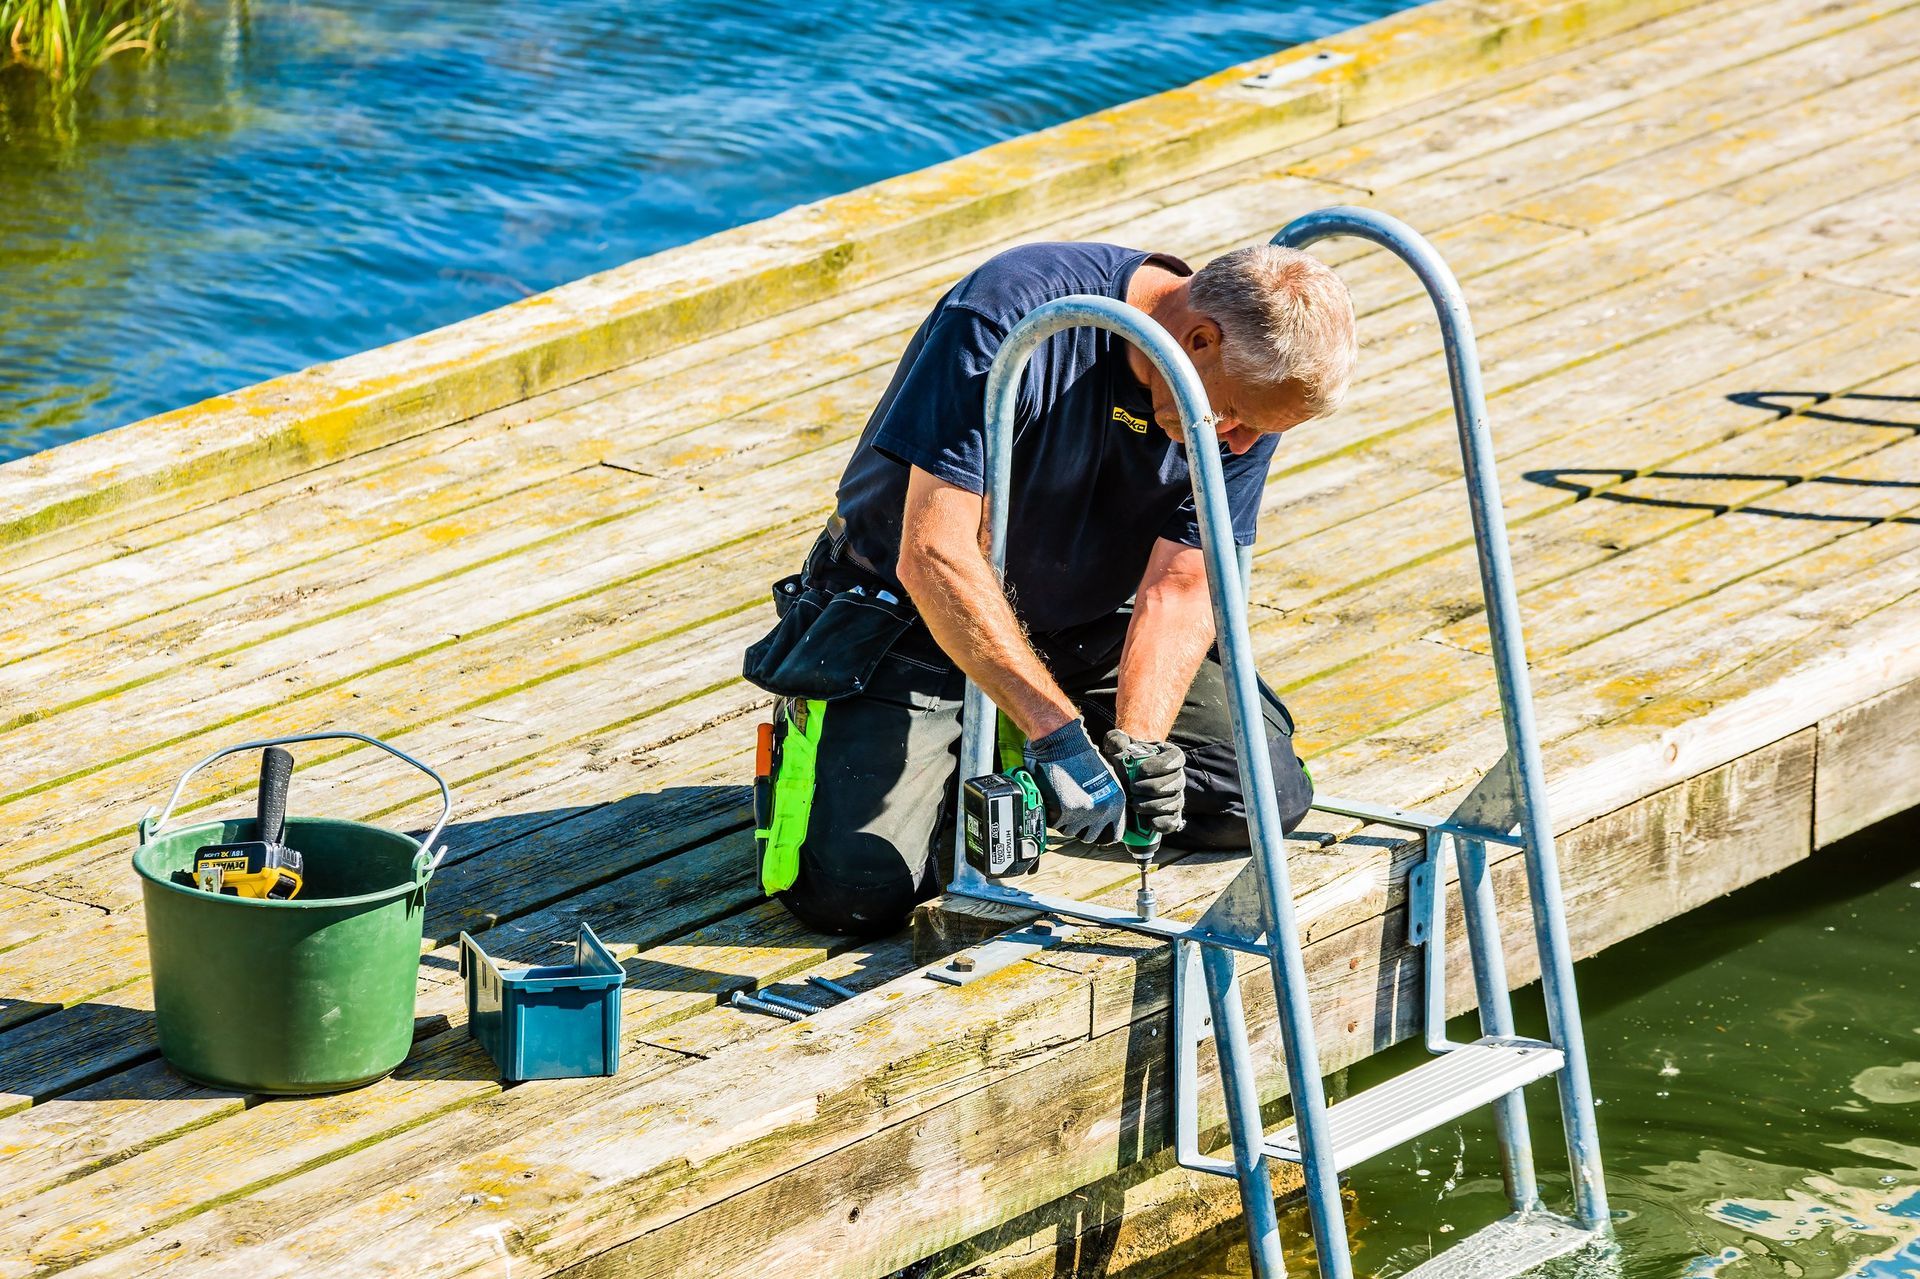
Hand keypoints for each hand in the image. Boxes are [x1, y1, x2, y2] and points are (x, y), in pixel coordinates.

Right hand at [1023, 717, 1126, 844]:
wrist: (1064, 746)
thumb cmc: (1085, 758)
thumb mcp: (1109, 780)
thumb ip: (1111, 802)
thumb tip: (1108, 820)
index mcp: (1116, 805)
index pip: (1114, 835)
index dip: (1103, 833)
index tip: (1096, 830)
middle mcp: (1101, 812)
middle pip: (1090, 837)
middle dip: (1082, 829)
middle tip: (1076, 816)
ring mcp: (1081, 814)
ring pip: (1071, 832)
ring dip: (1066, 822)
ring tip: (1064, 804)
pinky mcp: (1061, 813)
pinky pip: (1056, 824)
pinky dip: (1053, 816)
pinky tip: (1055, 801)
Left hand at [1101, 729, 1186, 836]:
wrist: (1123, 779)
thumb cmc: (1124, 758)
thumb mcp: (1117, 745)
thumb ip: (1116, 740)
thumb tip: (1119, 744)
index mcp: (1169, 756)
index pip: (1175, 758)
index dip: (1162, 765)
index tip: (1142, 770)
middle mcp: (1177, 777)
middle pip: (1175, 782)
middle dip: (1154, 787)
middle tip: (1133, 788)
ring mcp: (1176, 797)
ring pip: (1174, 803)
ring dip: (1154, 805)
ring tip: (1135, 804)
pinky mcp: (1171, 816)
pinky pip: (1173, 822)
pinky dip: (1163, 823)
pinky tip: (1149, 822)